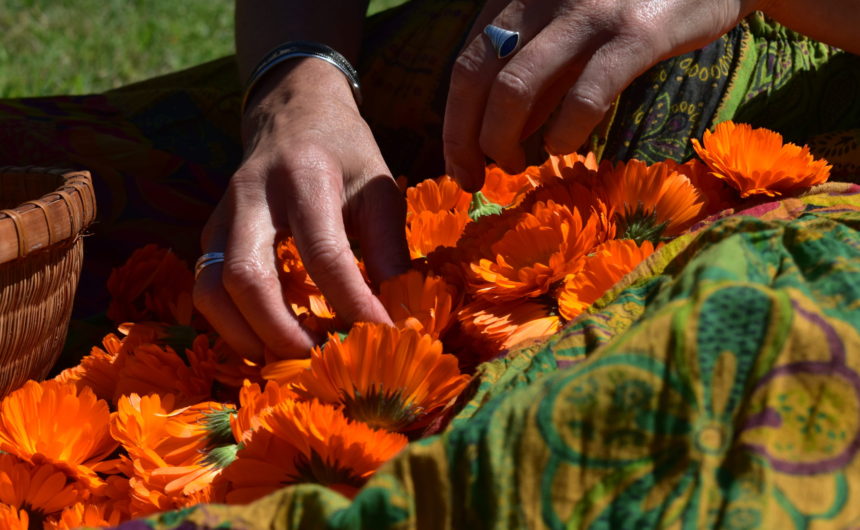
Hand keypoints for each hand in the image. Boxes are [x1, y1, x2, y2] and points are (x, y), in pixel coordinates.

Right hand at [193, 60, 410, 360]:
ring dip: (246, 335)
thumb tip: (401, 314)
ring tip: (289, 358)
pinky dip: (232, 324)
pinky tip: (266, 340)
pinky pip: (207, 286)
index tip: (383, 335)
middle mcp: (253, 195)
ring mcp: (223, 214)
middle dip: (282, 331)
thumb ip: (390, 247)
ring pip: (212, 288)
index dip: (354, 303)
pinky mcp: (211, 232)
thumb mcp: (380, 186)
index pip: (325, 254)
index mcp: (305, 176)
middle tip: (320, 360)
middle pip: (247, 277)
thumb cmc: (344, 150)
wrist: (292, 109)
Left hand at [443, 0, 759, 190]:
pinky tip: (564, 149)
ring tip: (517, 165)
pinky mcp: (634, 33)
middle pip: (476, 78)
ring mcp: (586, 11)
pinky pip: (583, 97)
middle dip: (465, 140)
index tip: (457, 163)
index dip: (454, 121)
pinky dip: (564, 135)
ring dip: (504, 142)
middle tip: (474, 177)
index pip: (466, 64)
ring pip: (515, 89)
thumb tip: (496, 132)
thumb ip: (533, 67)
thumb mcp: (567, 22)